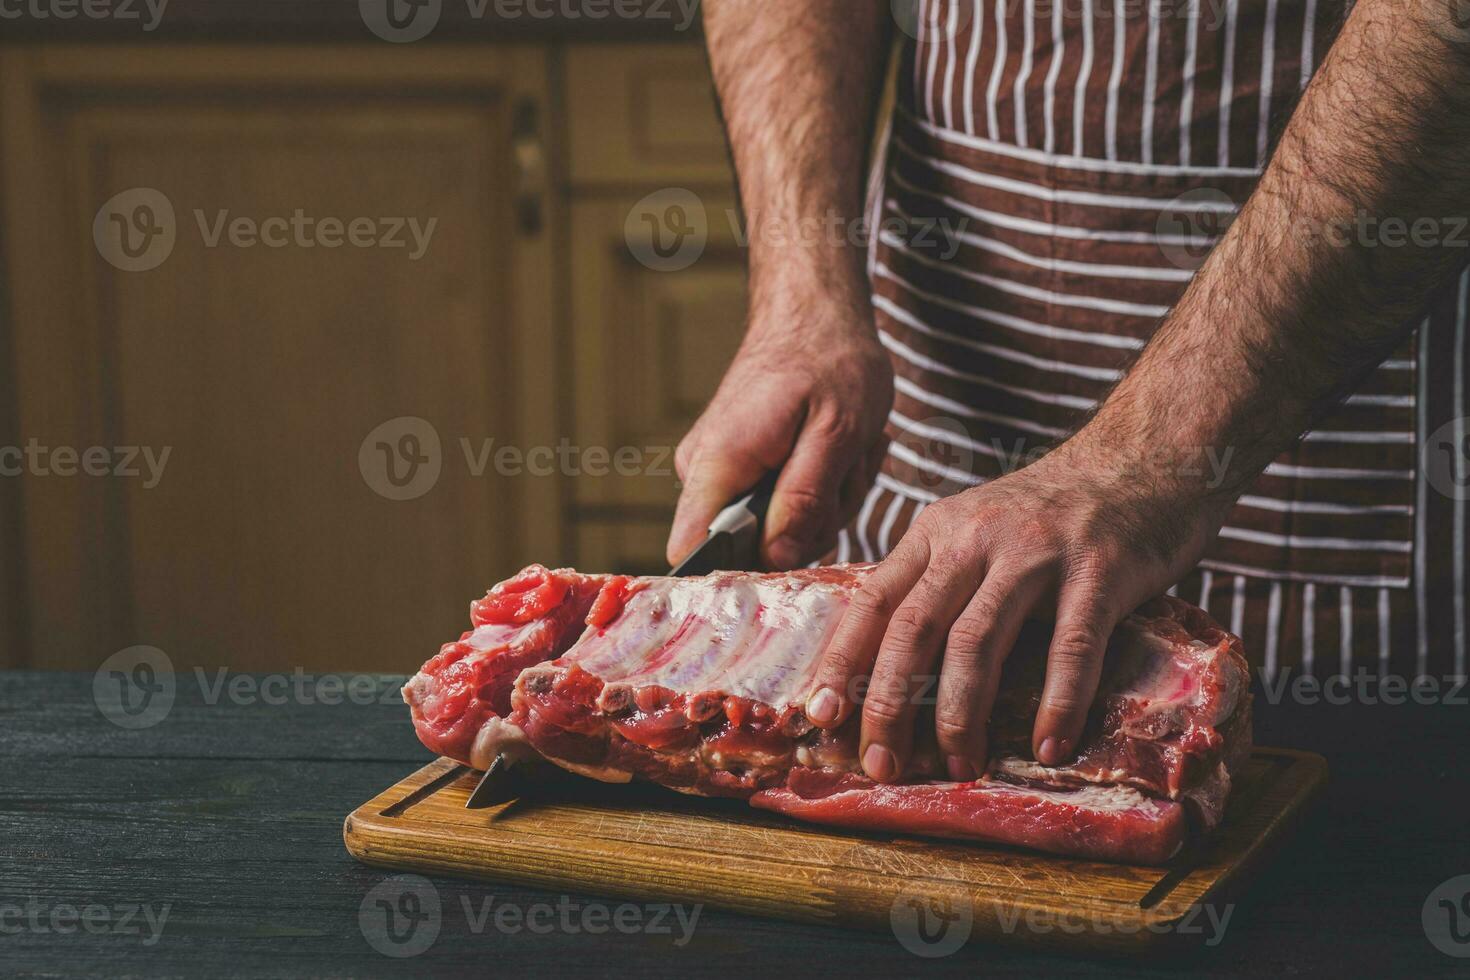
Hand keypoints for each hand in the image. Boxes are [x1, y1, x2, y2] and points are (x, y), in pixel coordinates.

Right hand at [667, 284, 892, 569]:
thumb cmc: (829, 360)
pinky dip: (823, 486)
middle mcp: (706, 474)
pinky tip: (836, 449)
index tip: (800, 545)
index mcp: (718, 464)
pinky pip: (785, 506)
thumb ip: (805, 498)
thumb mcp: (836, 432)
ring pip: (781, 530)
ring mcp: (724, 474)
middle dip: (816, 520)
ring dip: (829, 499)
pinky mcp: (743, 472)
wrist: (814, 313)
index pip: (692, 551)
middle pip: (756, 548)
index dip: (744, 571)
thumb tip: (775, 560)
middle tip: (845, 466)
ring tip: (844, 448)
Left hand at [802, 434, 1233, 780]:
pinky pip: (1071, 647)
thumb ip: (933, 581)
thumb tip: (883, 666)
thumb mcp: (974, 529)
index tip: (819, 716)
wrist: (1144, 457)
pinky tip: (1049, 748)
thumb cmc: (1051, 513)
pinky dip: (1058, 703)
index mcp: (936, 533)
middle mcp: (975, 538)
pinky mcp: (1099, 572)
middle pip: (913, 627)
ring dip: (961, 713)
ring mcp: (1037, 554)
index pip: (873, 601)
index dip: (841, 661)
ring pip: (978, 640)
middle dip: (889, 703)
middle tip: (881, 766)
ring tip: (960, 766)